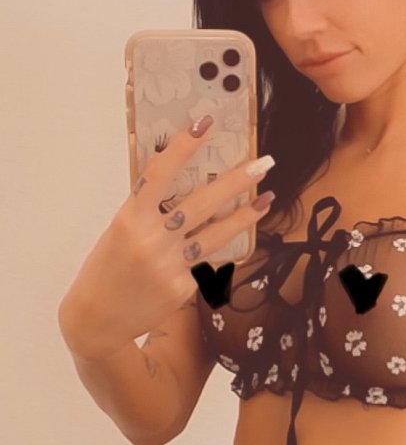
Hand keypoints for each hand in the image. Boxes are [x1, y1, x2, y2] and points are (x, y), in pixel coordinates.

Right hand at [58, 121, 273, 360]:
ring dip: (246, 216)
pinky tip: (225, 245)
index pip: (158, 175)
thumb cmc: (106, 269)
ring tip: (268, 199)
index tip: (204, 123)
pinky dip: (215, 252)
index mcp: (129, 219)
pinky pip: (206, 263)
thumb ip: (148, 212)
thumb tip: (183, 187)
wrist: (98, 320)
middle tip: (264, 163)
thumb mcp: (119, 232)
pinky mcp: (183, 288)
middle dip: (237, 181)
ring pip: (217, 234)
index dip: (182, 148)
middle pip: (202, 203)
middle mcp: (152, 240)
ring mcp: (170, 266)